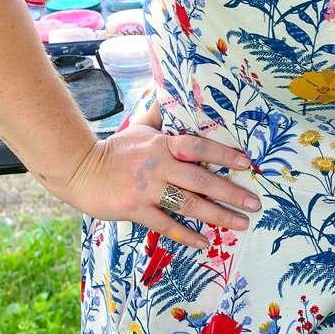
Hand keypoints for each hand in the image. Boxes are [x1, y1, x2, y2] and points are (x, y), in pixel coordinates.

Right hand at [57, 121, 260, 249]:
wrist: (78, 169)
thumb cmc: (115, 149)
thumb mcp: (140, 127)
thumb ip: (162, 115)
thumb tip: (174, 91)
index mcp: (163, 144)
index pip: (199, 147)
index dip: (224, 155)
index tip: (248, 164)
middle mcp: (159, 166)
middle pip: (201, 180)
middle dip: (231, 192)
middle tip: (255, 203)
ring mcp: (147, 190)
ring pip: (189, 204)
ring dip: (218, 216)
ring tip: (241, 224)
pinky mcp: (135, 210)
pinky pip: (166, 225)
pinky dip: (186, 235)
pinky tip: (205, 243)